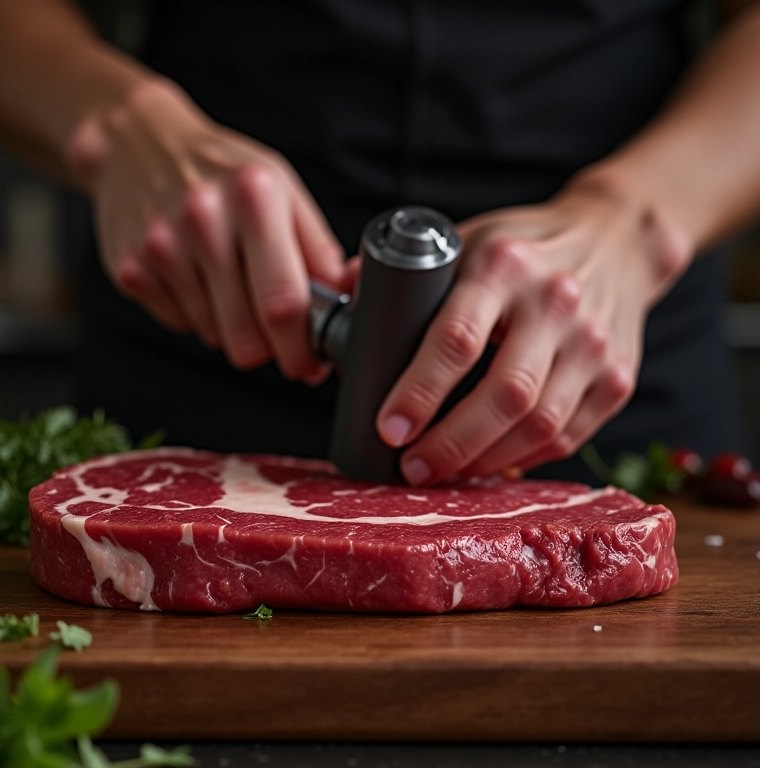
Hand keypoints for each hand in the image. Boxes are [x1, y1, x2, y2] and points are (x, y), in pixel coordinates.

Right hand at [67, 79, 344, 380]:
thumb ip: (319, 251)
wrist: (139, 144)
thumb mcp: (284, 192)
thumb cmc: (223, 172)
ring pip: (215, 337)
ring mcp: (161, 246)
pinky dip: (196, 314)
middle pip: (246, 337)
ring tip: (229, 282)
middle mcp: (204, 219)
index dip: (301, 347)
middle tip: (275, 335)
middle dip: (269, 350)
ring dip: (231, 326)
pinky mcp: (130, 269)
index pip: (284, 301)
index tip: (309, 361)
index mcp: (255, 197)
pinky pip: (181, 325)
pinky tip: (195, 277)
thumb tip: (344, 303)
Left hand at [376, 176, 691, 483]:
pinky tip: (492, 462)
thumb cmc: (523, 248)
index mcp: (504, 266)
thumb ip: (404, 273)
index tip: (389, 428)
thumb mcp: (466, 240)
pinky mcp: (618, 376)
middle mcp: (556, 303)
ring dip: (486, 460)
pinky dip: (524, 458)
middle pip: (504, 394)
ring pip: (540, 424)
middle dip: (451, 443)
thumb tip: (341, 300)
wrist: (615, 242)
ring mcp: (594, 343)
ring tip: (446, 472)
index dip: (419, 393)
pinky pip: (568, 436)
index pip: (457, 338)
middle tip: (412, 467)